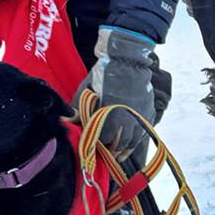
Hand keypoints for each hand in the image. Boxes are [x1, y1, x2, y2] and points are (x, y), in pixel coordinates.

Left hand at [79, 27, 160, 157]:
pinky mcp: (149, 112)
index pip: (103, 141)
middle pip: (120, 145)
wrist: (127, 60)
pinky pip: (144, 131)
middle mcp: (128, 122)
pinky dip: (137, 137)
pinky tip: (131, 139)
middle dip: (112, 151)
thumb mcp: (85, 93)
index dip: (97, 146)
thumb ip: (76, 111)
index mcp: (110, 119)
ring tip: (118, 154)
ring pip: (134, 141)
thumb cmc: (103, 76)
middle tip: (105, 154)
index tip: (92, 148)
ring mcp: (140, 118)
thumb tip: (66, 122)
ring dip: (125, 149)